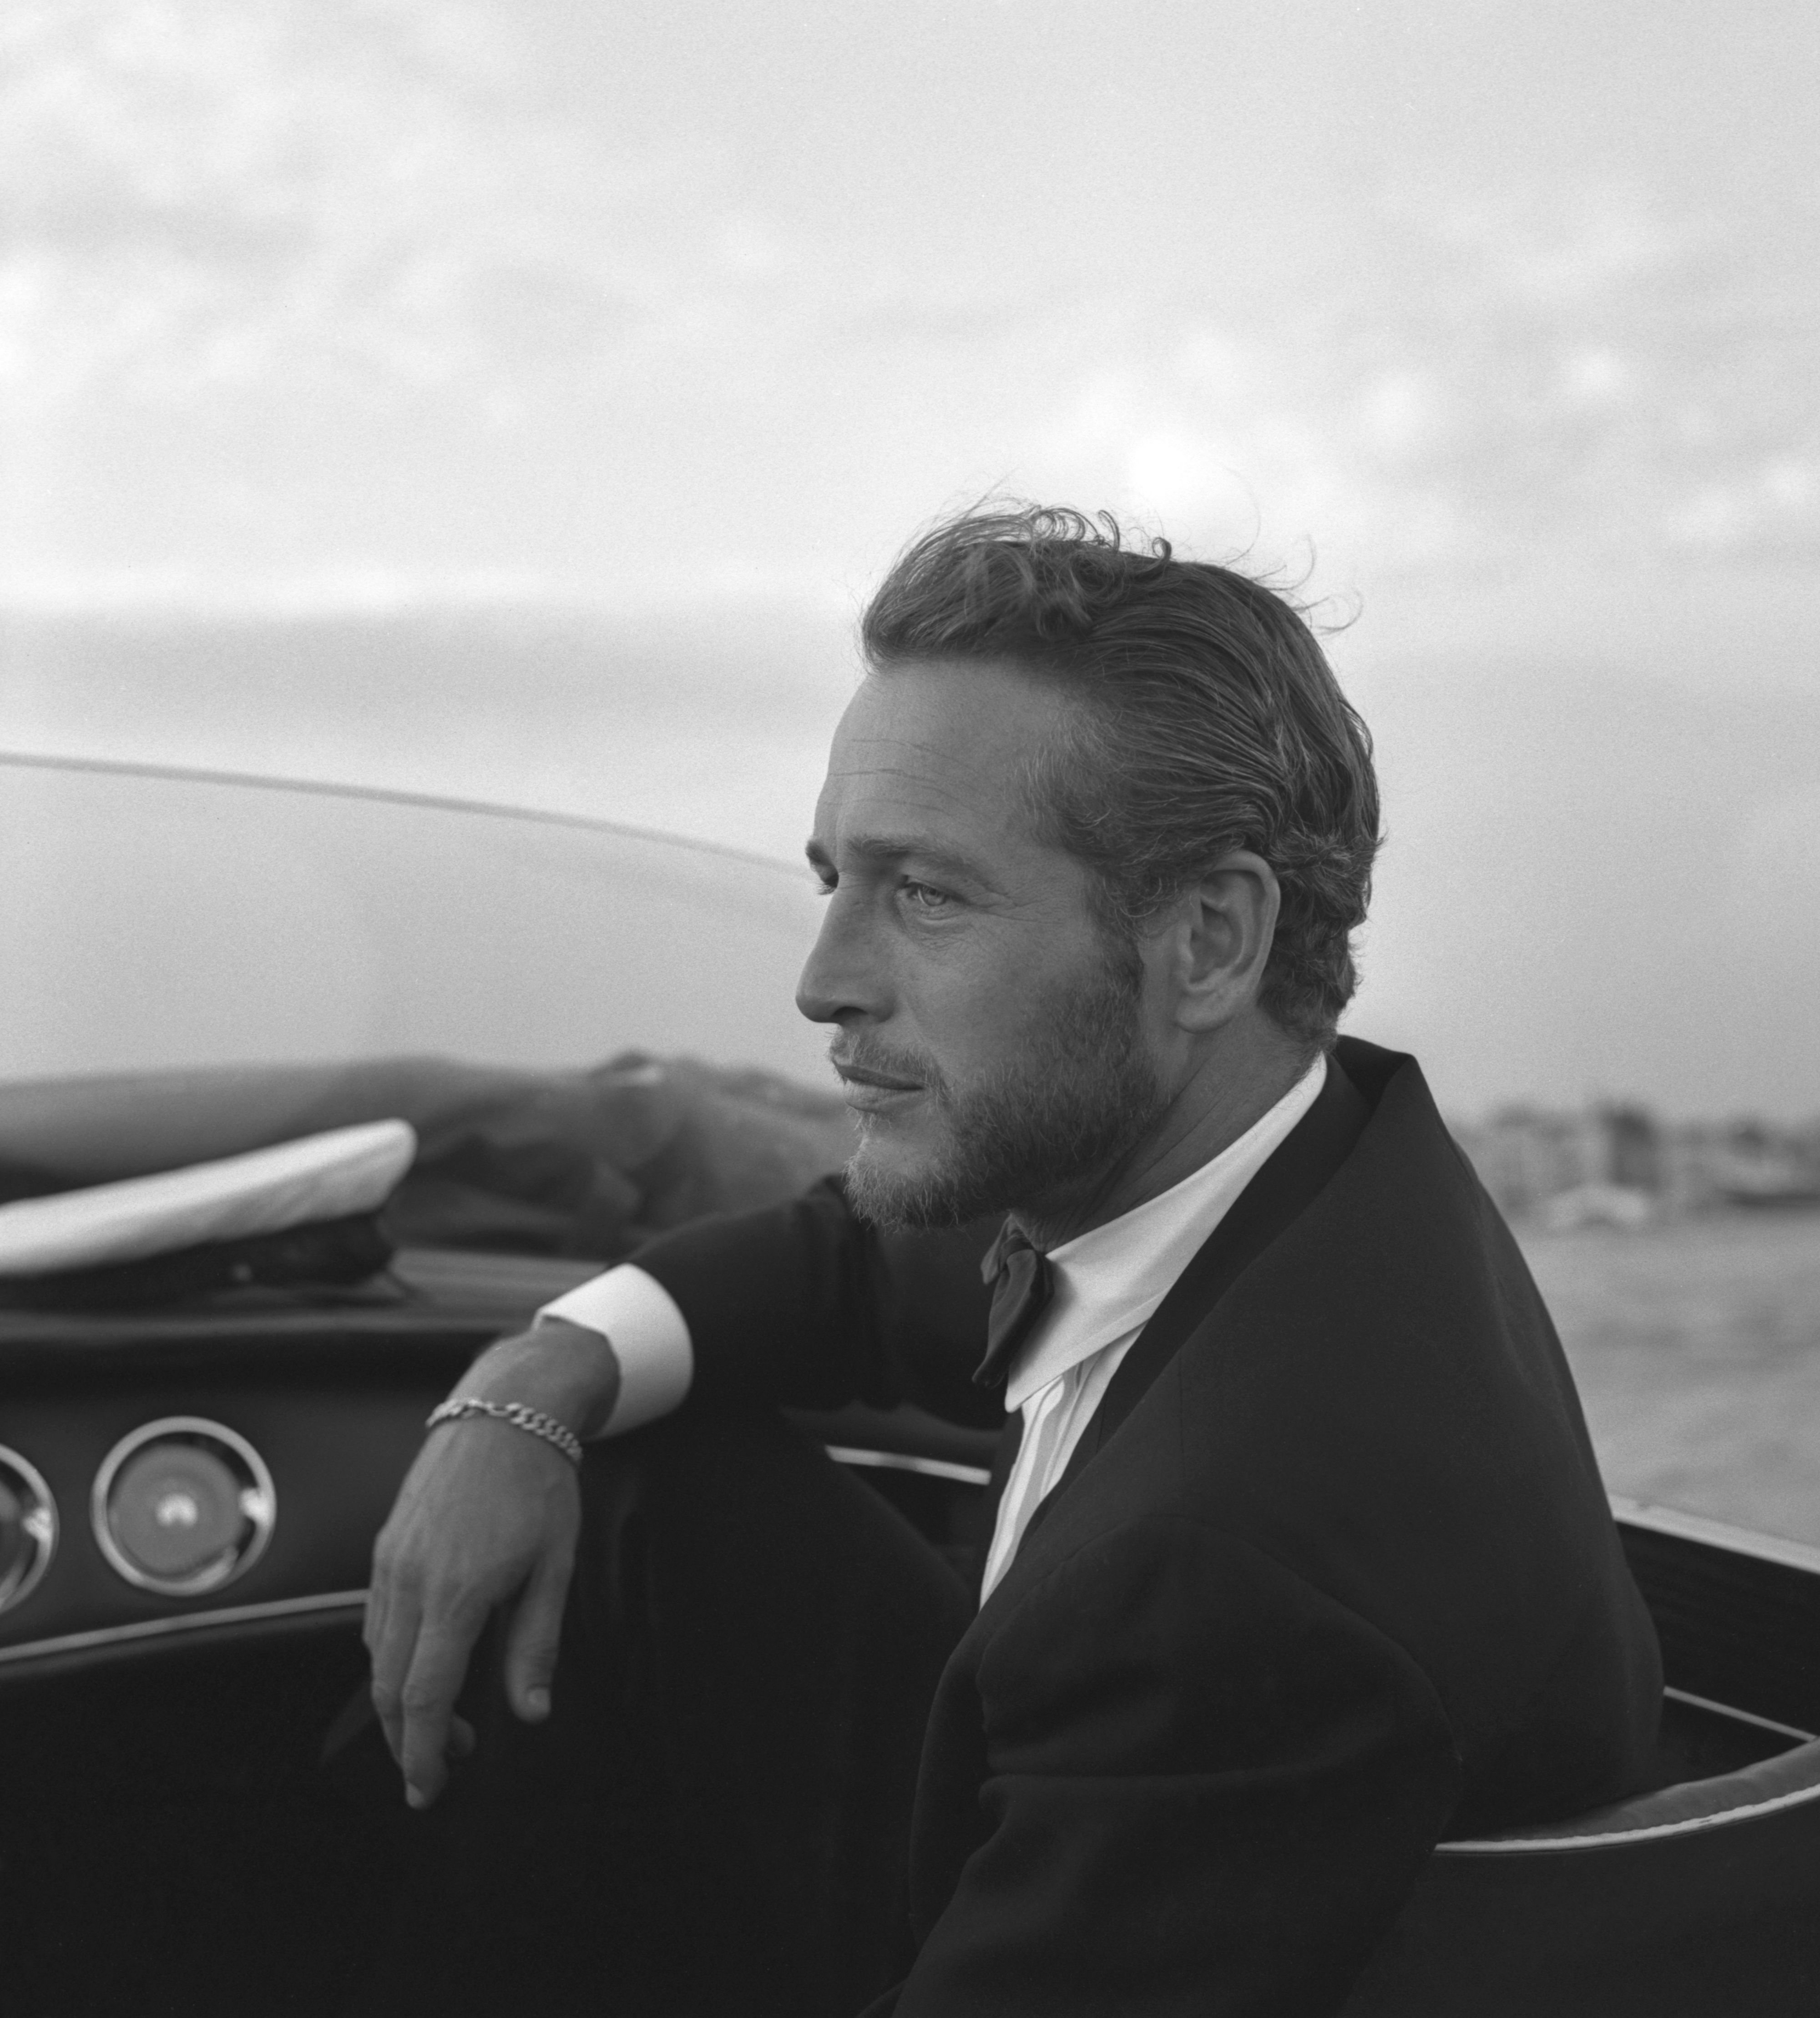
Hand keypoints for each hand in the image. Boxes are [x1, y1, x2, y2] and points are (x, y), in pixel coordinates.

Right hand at [364, 1321, 618, 1807]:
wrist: (503, 1413)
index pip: (425, 1697)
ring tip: (445, 1724)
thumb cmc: (538, 1486)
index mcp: (457, 1594)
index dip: (425, 1752)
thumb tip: (531, 1713)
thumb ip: (536, 1643)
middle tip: (438, 1774)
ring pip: (378, 1657)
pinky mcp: (385, 1547)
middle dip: (408, 1741)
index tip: (431, 1789)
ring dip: (401, 1701)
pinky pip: (377, 1620)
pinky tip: (425, 1665)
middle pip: (390, 1687)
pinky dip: (393, 1658)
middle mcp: (411, 1582)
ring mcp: (391, 1563)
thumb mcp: (555, 1567)